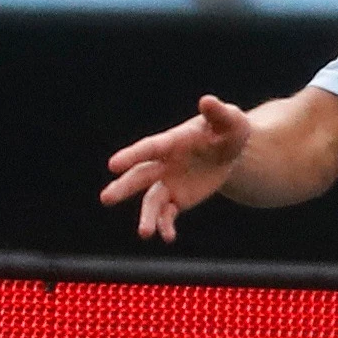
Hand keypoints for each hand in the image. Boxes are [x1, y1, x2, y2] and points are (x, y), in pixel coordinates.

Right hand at [99, 95, 251, 241]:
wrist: (231, 151)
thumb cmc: (228, 130)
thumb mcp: (229, 121)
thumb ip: (218, 112)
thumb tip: (207, 100)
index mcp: (171, 142)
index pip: (148, 149)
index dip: (131, 155)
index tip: (112, 165)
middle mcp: (163, 164)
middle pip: (139, 177)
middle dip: (124, 188)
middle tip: (106, 199)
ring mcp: (168, 183)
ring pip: (151, 202)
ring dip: (147, 217)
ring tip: (144, 233)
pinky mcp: (178, 199)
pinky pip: (168, 214)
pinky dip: (166, 226)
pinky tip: (168, 237)